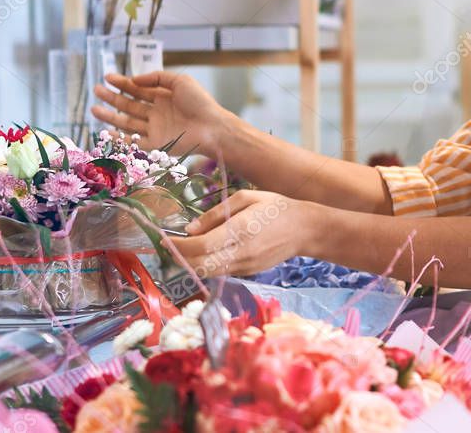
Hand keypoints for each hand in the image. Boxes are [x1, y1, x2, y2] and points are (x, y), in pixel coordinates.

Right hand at [91, 71, 227, 154]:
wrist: (212, 127)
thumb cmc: (200, 102)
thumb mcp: (180, 81)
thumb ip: (157, 77)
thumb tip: (134, 79)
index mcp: (163, 97)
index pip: (138, 89)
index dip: (122, 83)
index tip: (107, 77)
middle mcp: (157, 113)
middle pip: (129, 105)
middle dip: (112, 98)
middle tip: (96, 90)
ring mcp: (155, 129)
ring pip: (128, 122)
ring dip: (110, 116)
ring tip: (93, 109)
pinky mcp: (156, 144)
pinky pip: (134, 142)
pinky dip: (119, 137)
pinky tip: (105, 131)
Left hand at [168, 190, 315, 277]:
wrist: (305, 229)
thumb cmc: (276, 207)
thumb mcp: (246, 198)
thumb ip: (216, 214)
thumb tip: (190, 229)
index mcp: (241, 230)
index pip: (201, 247)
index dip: (178, 246)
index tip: (165, 239)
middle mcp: (242, 252)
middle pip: (200, 265)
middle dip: (179, 258)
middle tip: (168, 246)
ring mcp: (246, 266)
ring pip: (209, 272)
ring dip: (191, 264)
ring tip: (182, 250)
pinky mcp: (249, 272)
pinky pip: (221, 272)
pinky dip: (207, 265)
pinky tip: (204, 253)